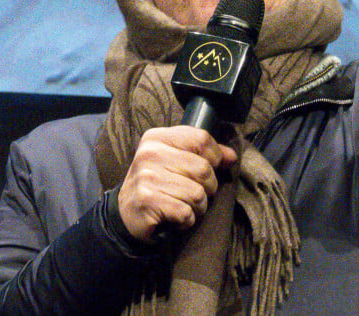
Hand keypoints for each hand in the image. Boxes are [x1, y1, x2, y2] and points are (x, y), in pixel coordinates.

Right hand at [118, 126, 237, 241]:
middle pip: (204, 168)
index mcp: (158, 137)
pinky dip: (187, 220)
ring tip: (184, 205)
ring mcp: (147, 177)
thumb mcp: (176, 160)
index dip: (215, 156)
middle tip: (194, 192)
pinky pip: (186, 212)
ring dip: (198, 206)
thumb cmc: (157, 183)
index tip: (213, 167)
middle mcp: (151, 153)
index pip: (201, 138)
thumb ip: (204, 154)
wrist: (127, 212)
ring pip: (198, 193)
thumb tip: (231, 156)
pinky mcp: (148, 201)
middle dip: (208, 186)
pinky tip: (176, 217)